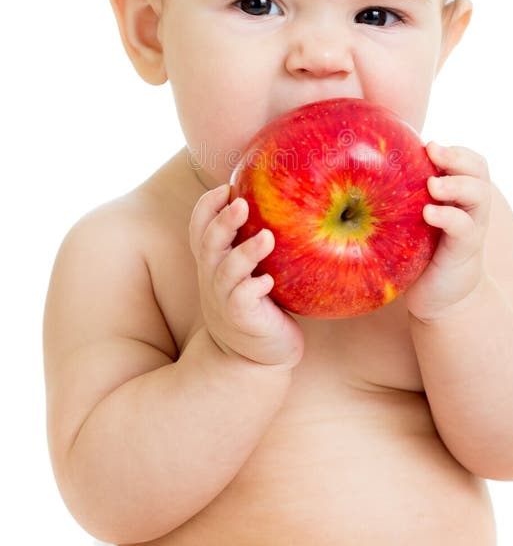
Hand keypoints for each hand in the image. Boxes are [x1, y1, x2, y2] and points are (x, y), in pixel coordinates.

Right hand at [188, 184, 303, 367]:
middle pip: (208, 243)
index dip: (207, 207)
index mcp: (213, 260)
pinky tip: (268, 280)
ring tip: (267, 237)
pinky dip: (253, 288)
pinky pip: (242, 301)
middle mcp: (213, 277)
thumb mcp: (245, 270)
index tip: (226, 187)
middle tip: (242, 203)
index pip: (198, 227)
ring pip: (226, 271)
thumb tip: (280, 198)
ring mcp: (224, 299)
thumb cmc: (255, 303)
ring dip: (245, 253)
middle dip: (222, 221)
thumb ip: (251, 239)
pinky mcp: (242, 319)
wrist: (251, 358)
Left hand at [404, 142, 491, 321]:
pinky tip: (429, 213)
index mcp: (456, 193)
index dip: (454, 150)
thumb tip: (351, 169)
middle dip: (457, 157)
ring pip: (478, 195)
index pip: (468, 160)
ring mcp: (472, 227)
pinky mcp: (465, 250)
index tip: (428, 144)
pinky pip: (464, 228)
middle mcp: (469, 205)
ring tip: (433, 184)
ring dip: (456, 184)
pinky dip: (448, 216)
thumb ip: (398, 197)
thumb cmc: (418, 253)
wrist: (441, 298)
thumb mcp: (409, 220)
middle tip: (433, 151)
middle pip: (479, 170)